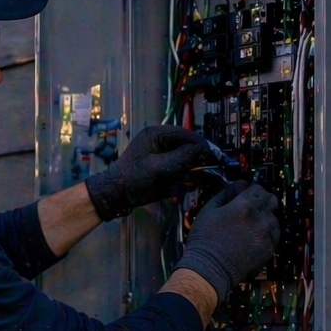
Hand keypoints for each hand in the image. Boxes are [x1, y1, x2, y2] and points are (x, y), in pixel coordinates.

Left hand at [84, 125, 211, 220]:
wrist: (116, 196)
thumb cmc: (131, 177)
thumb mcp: (157, 166)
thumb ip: (181, 157)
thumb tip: (204, 150)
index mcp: (157, 135)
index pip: (186, 134)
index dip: (202, 145)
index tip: (214, 156)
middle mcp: (162, 144)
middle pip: (189, 149)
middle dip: (196, 162)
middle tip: (202, 173)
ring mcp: (165, 158)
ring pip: (188, 163)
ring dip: (189, 174)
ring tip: (183, 182)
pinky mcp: (165, 172)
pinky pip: (182, 174)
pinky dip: (183, 182)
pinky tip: (177, 188)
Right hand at [174, 182, 280, 300]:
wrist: (209, 268)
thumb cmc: (204, 240)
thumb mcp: (209, 211)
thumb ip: (226, 194)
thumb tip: (240, 184)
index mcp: (244, 205)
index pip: (258, 188)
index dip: (252, 190)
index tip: (247, 194)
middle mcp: (259, 218)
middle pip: (272, 200)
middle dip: (262, 201)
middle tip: (251, 208)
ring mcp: (266, 234)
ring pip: (274, 218)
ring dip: (265, 218)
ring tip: (250, 226)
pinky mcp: (269, 248)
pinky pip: (274, 235)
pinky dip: (266, 233)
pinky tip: (253, 237)